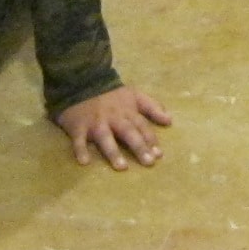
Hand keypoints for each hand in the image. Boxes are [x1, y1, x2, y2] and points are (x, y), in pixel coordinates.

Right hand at [55, 86, 173, 168]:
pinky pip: (78, 140)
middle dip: (138, 147)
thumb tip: (170, 120)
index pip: (142, 126)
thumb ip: (152, 107)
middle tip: (148, 162)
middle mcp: (114, 117)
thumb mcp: (134, 95)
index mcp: (128, 111)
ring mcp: (96, 122)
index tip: (159, 155)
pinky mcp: (78, 127)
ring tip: (122, 167)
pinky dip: (80, 150)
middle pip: (128, 132)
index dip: (150, 139)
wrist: (83, 82)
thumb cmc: (112, 95)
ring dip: (113, 152)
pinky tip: (84, 162)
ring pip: (105, 138)